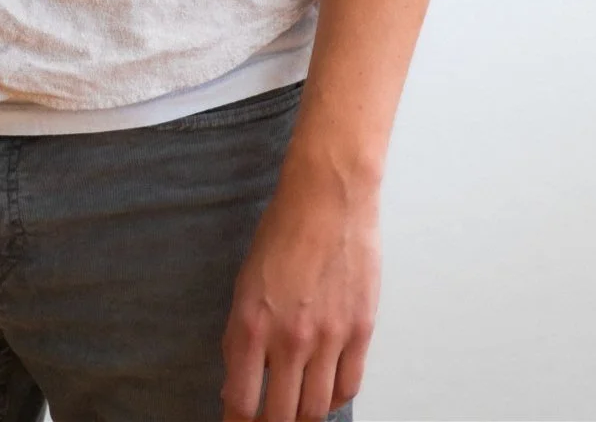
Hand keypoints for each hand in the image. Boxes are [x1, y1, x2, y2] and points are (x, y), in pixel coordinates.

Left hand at [220, 157, 379, 420]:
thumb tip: (236, 384)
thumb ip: (240, 337)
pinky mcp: (360, 330)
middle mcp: (290, 338)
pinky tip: (324, 393)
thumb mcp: (244, 283)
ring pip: (315, 409)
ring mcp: (329, 338)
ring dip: (302, 417)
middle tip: (267, 420)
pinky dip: (334, 399)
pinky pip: (348, 386)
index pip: (241, 402)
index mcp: (251, 324)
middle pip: (281, 417)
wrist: (328, 196)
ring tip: (294, 411)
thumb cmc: (284, 230)